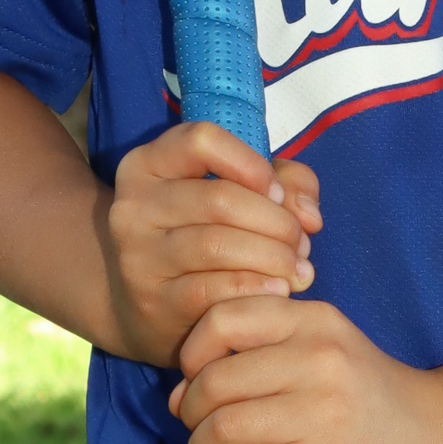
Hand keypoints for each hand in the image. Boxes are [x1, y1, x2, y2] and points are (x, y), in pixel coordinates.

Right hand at [103, 122, 320, 368]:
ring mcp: (139, 256)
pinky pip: (214, 290)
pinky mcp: (153, 301)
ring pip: (217, 245)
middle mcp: (134, 205)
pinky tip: (279, 291)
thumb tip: (308, 214)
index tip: (276, 193)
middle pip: (219, 199)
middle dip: (277, 222)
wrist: (148, 303)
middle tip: (301, 243)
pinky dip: (256, 289)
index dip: (251, 163)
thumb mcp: (240, 193)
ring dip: (273, 258)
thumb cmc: (204, 233)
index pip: (202, 140)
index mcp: (149, 164)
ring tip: (297, 269)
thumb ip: (287, 184)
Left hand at [169, 294, 442, 443]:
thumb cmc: (369, 397)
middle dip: (192, 413)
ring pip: (223, 429)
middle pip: (215, 380)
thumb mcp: (327, 347)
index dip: (193, 353)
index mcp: (317, 321)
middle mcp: (320, 358)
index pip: (224, 318)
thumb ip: (264, 352)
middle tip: (201, 431)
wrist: (440, 439)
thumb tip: (180, 391)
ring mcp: (325, 413)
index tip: (196, 380)